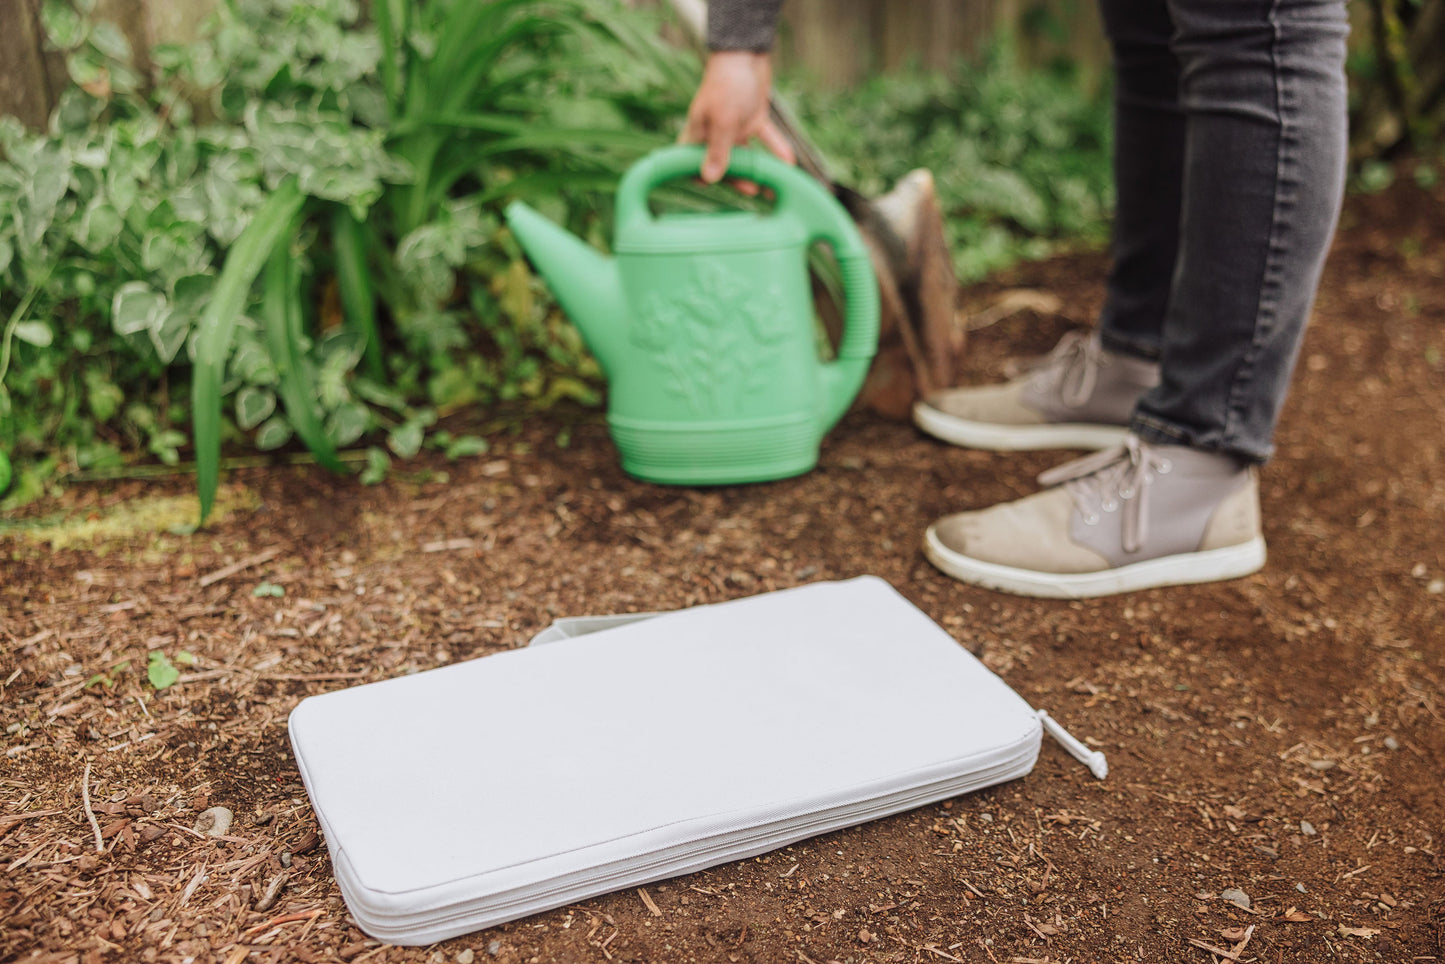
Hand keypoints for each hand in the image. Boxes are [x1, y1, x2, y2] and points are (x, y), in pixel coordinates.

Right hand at [680, 51, 795, 184]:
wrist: (747, 53)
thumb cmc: (728, 84)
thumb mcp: (723, 120)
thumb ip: (718, 150)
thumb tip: (709, 180)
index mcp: (698, 133)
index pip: (691, 163)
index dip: (698, 177)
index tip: (711, 190)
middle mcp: (714, 134)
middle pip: (723, 165)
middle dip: (737, 179)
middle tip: (752, 190)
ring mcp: (734, 128)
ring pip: (745, 155)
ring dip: (758, 170)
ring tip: (772, 187)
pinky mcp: (752, 119)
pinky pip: (764, 139)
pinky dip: (776, 149)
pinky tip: (788, 162)